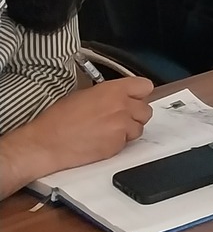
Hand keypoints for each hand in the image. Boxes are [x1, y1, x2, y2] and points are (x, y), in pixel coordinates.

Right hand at [3, 77, 153, 189]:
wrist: (46, 143)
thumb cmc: (58, 120)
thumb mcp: (84, 95)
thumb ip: (109, 93)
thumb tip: (121, 95)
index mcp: (113, 90)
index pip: (145, 86)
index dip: (139, 93)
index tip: (134, 98)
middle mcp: (122, 106)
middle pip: (146, 110)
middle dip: (134, 114)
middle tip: (119, 117)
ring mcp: (122, 127)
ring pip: (139, 128)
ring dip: (128, 129)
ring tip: (107, 130)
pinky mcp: (118, 145)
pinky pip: (128, 143)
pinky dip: (118, 142)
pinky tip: (102, 140)